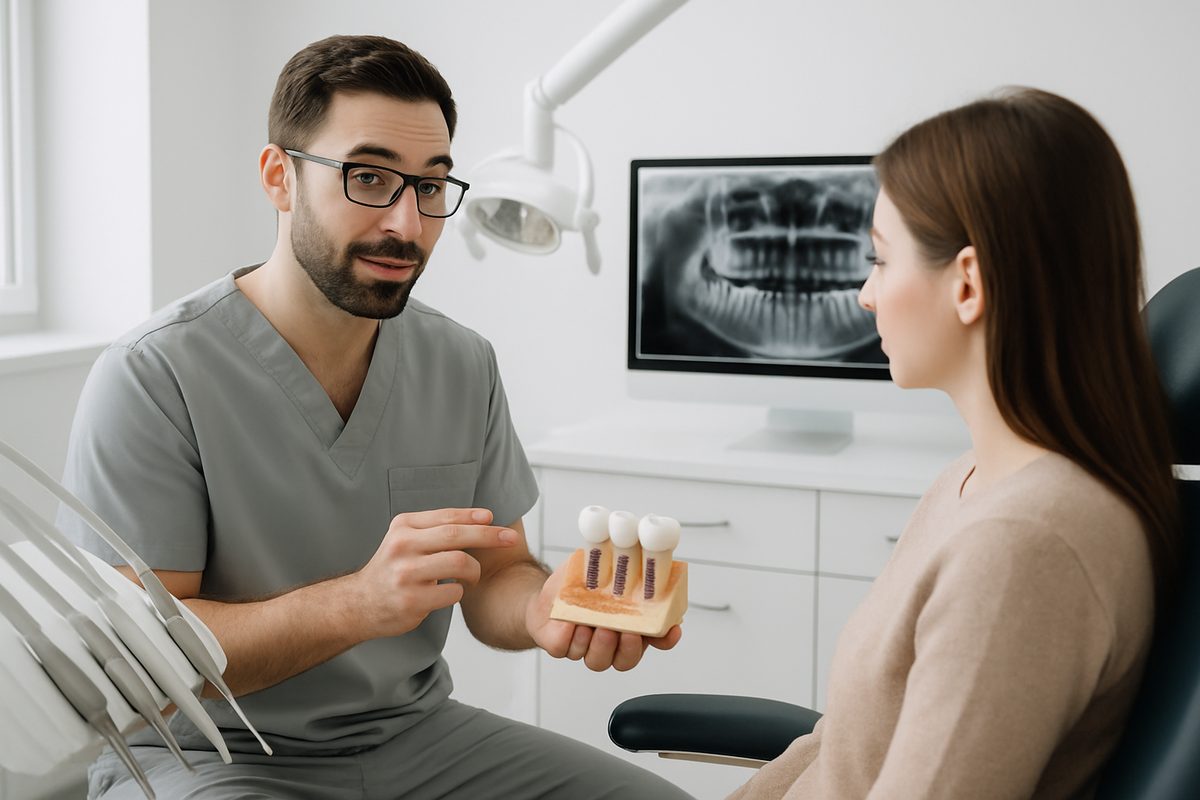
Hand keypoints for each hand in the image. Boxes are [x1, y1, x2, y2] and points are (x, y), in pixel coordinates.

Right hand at [352, 508, 516, 639]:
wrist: (358, 604)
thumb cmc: (392, 570)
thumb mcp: (404, 540)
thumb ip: (434, 530)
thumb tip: (482, 520)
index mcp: (403, 527)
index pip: (446, 517)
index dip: (473, 516)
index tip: (493, 517)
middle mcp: (402, 546)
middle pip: (457, 536)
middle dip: (489, 536)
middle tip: (510, 538)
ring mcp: (406, 574)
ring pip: (460, 563)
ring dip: (474, 571)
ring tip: (472, 576)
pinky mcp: (412, 600)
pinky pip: (453, 592)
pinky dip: (459, 592)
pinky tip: (449, 593)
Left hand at [525, 561, 682, 671]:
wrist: (546, 595)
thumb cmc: (580, 584)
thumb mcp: (602, 565)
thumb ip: (621, 559)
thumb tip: (640, 538)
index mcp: (629, 625)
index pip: (656, 639)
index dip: (666, 638)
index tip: (671, 630)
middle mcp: (612, 642)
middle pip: (627, 659)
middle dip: (628, 648)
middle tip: (624, 630)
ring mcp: (586, 648)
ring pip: (598, 661)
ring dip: (598, 645)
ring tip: (593, 625)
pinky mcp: (561, 647)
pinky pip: (566, 650)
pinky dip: (569, 638)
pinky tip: (570, 623)